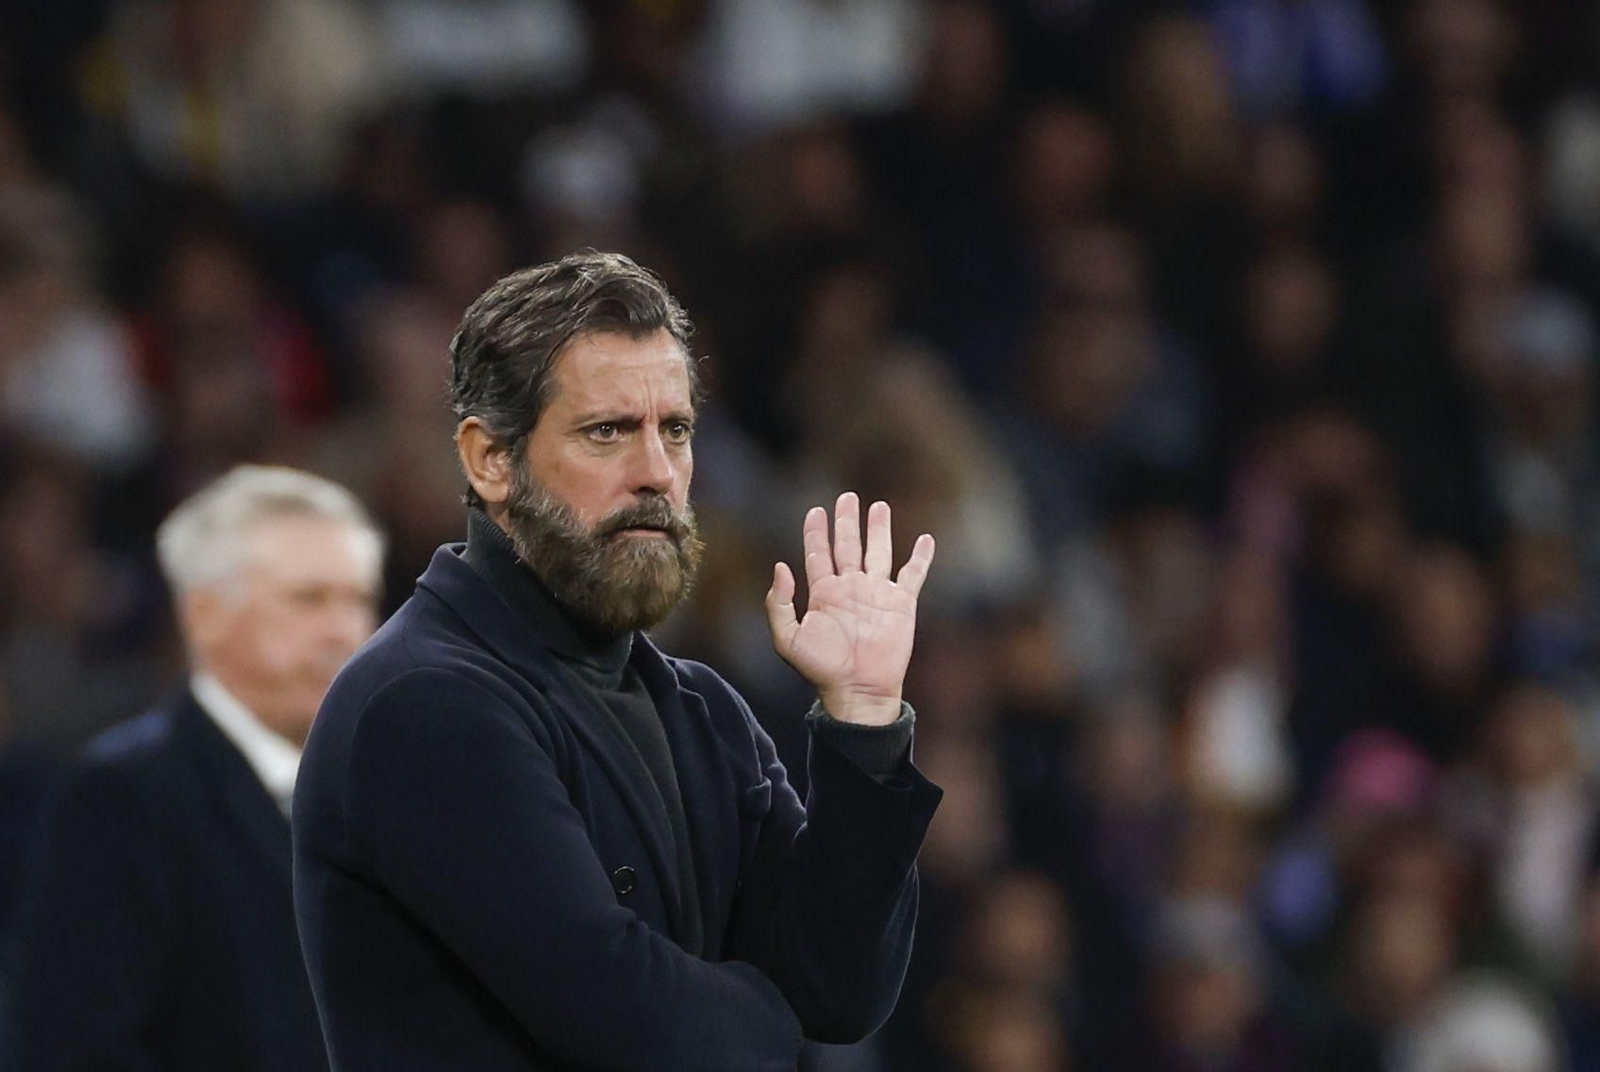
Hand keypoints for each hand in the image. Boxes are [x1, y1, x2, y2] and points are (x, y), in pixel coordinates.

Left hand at [764, 492, 934, 725]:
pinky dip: (921, 557)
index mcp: (824, 592)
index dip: (816, 531)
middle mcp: (850, 588)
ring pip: (879, 552)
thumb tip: (780, 566)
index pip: (819, 553)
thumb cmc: (821, 669)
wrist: (858, 690)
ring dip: (878, 530)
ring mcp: (877, 594)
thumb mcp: (788, 639)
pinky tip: (926, 539)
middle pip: (848, 545)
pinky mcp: (902, 604)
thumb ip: (779, 603)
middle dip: (847, 521)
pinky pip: (913, 574)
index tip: (815, 510)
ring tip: (879, 506)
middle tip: (848, 497)